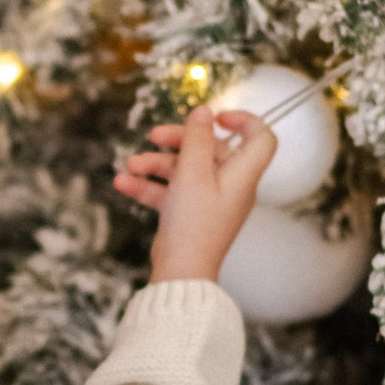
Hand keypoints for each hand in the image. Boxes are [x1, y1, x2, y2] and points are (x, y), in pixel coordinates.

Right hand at [115, 104, 277, 285]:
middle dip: (178, 140)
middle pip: (210, 149)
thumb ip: (197, 140)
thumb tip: (204, 112)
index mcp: (241, 174)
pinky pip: (171, 190)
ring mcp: (208, 199)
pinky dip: (149, 185)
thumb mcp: (192, 174)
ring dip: (156, 163)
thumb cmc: (194, 226)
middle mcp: (229, 185)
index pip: (260, 138)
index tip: (216, 116)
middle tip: (155, 136)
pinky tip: (124, 183)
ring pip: (185, 168)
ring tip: (131, 165)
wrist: (181, 272)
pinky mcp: (189, 212)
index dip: (244, 121)